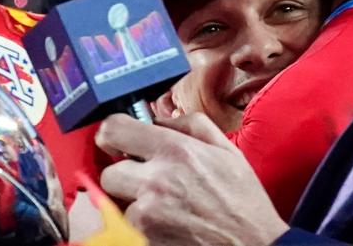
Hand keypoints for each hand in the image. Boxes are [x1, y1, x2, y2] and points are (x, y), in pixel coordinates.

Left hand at [95, 113, 287, 245]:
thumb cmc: (243, 202)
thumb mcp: (226, 150)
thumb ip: (188, 124)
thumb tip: (156, 119)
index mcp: (175, 151)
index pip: (113, 128)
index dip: (110, 134)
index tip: (116, 142)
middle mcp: (157, 180)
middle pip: (108, 172)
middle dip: (123, 176)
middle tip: (145, 182)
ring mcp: (149, 214)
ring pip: (116, 203)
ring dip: (132, 204)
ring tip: (162, 207)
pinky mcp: (145, 239)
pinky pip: (126, 226)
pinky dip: (139, 226)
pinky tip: (165, 224)